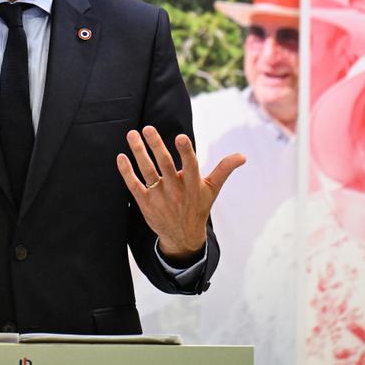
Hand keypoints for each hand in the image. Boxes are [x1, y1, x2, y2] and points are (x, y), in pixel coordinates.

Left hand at [116, 126, 244, 263]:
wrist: (182, 236)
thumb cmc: (198, 207)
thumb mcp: (212, 190)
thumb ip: (224, 170)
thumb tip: (243, 156)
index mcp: (193, 185)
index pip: (190, 166)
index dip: (186, 152)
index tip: (180, 137)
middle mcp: (176, 191)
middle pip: (164, 165)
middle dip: (156, 146)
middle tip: (148, 128)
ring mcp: (159, 197)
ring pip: (147, 172)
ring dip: (139, 153)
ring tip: (132, 135)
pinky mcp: (145, 203)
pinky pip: (134, 185)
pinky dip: (126, 172)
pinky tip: (121, 157)